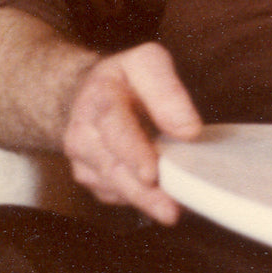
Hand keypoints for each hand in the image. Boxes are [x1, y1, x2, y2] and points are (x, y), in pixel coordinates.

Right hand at [62, 41, 202, 224]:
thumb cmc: (125, 80)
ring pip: (115, 188)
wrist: (87, 95)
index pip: (114, 126)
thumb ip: (167, 90)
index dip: (133, 152)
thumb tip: (188, 130)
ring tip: (174, 208)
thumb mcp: (147, 63)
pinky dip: (141, 201)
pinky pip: (117, 196)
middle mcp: (83, 132)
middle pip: (113, 168)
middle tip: (170, 210)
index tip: (151, 173)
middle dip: (142, 192)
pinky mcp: (92, 180)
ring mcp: (83, 160)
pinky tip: (163, 200)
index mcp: (99, 97)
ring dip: (145, 201)